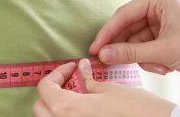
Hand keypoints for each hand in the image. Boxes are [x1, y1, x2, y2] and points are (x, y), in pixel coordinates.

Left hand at [33, 58, 175, 116]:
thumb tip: (81, 69)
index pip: (45, 89)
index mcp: (70, 109)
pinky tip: (85, 107)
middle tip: (71, 80)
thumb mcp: (111, 89)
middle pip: (40, 107)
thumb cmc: (138, 109)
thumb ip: (89, 80)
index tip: (72, 67)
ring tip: (77, 95)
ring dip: (57, 105)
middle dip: (51, 91)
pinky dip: (68, 114)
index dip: (56, 73)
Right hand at [88, 0, 179, 92]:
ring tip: (161, 66)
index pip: (124, 14)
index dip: (107, 33)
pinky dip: (151, 61)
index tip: (94, 49)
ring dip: (144, 58)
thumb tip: (103, 54)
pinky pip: (144, 49)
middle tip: (113, 64)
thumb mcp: (164, 52)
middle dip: (129, 50)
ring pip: (135, 42)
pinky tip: (166, 67)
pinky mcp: (164, 36)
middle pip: (127, 29)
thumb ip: (131, 53)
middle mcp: (159, 5)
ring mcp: (161, 21)